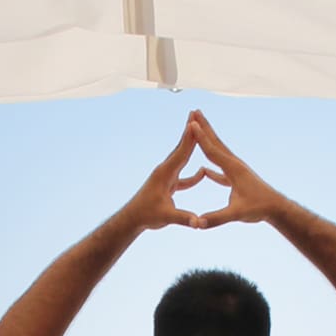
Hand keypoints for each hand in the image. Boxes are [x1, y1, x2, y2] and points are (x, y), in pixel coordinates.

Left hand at [122, 117, 208, 231]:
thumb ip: (184, 218)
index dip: (189, 138)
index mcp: (166, 174)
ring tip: (197, 131)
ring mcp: (167, 177)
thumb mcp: (166, 217)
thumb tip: (198, 223)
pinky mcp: (168, 185)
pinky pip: (183, 176)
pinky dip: (193, 175)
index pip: (181, 152)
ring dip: (190, 145)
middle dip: (189, 131)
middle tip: (195, 112)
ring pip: (182, 158)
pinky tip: (202, 171)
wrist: (133, 219)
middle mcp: (166, 170)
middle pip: (181, 148)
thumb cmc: (147, 216)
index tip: (195, 122)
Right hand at [183, 110, 285, 228]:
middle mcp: (234, 165)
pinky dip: (212, 168)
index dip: (200, 138)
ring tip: (200, 130)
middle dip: (204, 128)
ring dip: (208, 140)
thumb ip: (216, 218)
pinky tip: (206, 170)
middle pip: (215, 143)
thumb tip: (197, 223)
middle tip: (194, 112)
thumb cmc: (258, 209)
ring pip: (218, 153)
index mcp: (233, 169)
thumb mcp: (236, 214)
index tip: (191, 124)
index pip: (212, 151)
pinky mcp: (237, 180)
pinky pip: (221, 171)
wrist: (276, 209)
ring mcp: (236, 171)